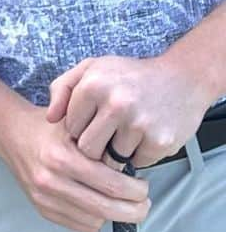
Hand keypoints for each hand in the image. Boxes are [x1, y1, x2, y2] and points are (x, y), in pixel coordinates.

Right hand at [0, 103, 149, 231]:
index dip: (136, 190)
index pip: (111, 184)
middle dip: (134, 210)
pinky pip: (81, 225)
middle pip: (106, 209)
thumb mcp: (75, 122)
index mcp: (61, 157)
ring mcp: (45, 198)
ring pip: (95, 221)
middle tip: (144, 203)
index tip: (144, 186)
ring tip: (121, 201)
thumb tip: (132, 169)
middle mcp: (50, 181)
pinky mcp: (42, 209)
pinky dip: (96, 218)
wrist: (10, 133)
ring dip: (114, 214)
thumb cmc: (46, 126)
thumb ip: (101, 143)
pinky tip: (99, 203)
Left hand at [47, 53, 209, 167]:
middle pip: (87, 149)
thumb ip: (63, 88)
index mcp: (93, 84)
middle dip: (95, 147)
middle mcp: (115, 103)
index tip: (92, 121)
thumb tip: (49, 118)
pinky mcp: (159, 141)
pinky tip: (145, 135)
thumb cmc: (130, 75)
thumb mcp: (92, 68)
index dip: (80, 128)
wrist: (182, 78)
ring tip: (127, 132)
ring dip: (118, 152)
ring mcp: (139, 123)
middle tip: (108, 134)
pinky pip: (137, 162)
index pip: (70, 128)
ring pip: (112, 160)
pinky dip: (139, 155)